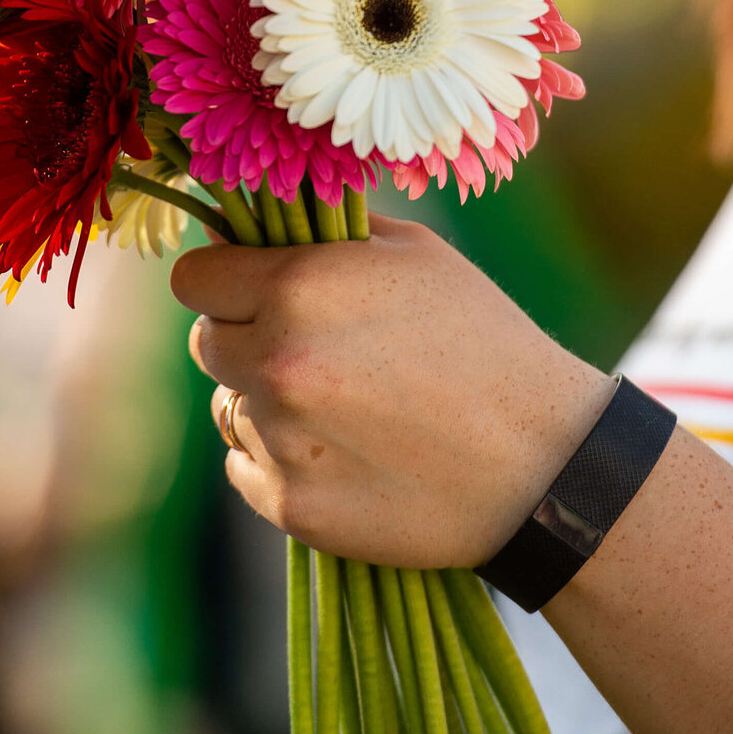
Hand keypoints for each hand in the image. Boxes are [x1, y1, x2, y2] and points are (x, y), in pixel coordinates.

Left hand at [175, 213, 609, 567]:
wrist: (538, 464)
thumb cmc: (480, 339)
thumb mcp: (411, 252)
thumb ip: (320, 232)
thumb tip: (246, 228)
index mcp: (297, 287)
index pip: (193, 279)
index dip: (222, 279)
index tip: (249, 288)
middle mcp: (275, 361)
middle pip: (206, 343)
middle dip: (245, 339)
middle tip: (311, 347)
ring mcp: (280, 439)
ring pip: (229, 407)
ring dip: (265, 402)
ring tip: (344, 405)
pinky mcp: (290, 505)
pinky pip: (246, 468)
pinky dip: (280, 460)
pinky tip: (345, 452)